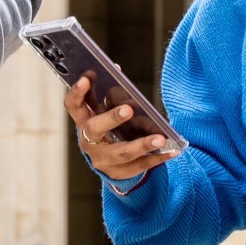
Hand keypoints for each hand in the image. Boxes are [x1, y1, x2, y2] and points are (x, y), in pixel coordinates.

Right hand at [66, 75, 180, 180]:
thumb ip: (111, 94)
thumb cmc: (109, 128)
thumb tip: (117, 71)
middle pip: (94, 129)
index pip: (73, 105)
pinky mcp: (117, 173)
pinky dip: (157, 157)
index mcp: (83, 120)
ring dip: (142, 144)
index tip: (87, 77)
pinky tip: (172, 151)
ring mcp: (102, 160)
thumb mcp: (106, 111)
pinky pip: (139, 166)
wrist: (110, 162)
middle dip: (111, 117)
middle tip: (130, 108)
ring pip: (121, 152)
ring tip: (161, 137)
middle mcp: (88, 141)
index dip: (77, 92)